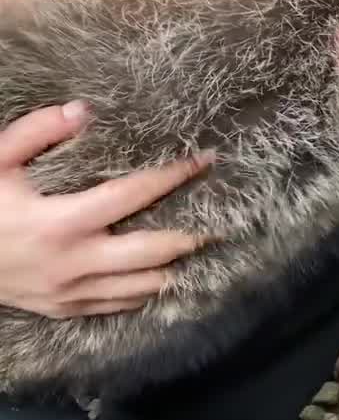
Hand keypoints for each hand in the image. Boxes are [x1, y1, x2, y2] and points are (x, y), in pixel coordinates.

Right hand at [0, 102, 212, 318]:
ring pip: (142, 286)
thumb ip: (37, 132)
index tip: (205, 160)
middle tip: (221, 222)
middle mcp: (74, 262)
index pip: (133, 195)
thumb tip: (84, 110)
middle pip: (153, 251)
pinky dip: (143, 293)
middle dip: (190, 236)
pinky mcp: (63, 309)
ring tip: (199, 250)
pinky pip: (116, 305)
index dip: (173, 176)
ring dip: (173, 268)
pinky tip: (161, 277)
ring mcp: (70, 292)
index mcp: (61, 222)